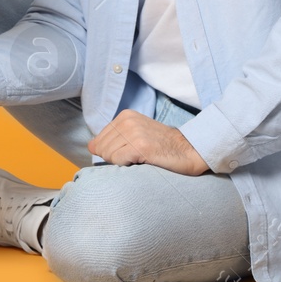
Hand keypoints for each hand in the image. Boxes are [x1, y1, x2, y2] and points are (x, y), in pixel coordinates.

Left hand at [88, 108, 209, 175]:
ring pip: (108, 155)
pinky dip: (126, 166)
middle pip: (101, 148)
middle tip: (135, 157)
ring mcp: (134, 132)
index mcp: (125, 116)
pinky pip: (118, 161)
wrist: (189, 150)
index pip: (98, 140)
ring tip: (139, 158)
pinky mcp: (140, 146)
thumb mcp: (136, 133)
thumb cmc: (162, 146)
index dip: (109, 152)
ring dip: (121, 163)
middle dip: (114, 159)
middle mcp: (127, 121)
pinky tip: (141, 161)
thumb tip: (91, 146)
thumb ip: (114, 138)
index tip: (128, 153)